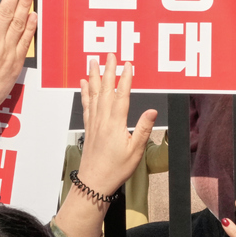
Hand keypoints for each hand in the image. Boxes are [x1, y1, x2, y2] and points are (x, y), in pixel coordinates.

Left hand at [77, 54, 156, 196]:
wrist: (94, 182)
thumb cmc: (116, 169)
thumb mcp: (136, 151)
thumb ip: (144, 129)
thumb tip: (151, 111)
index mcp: (116, 123)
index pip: (121, 95)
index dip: (125, 78)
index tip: (128, 64)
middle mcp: (103, 119)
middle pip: (105, 90)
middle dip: (108, 70)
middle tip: (109, 54)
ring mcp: (94, 123)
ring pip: (94, 94)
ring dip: (94, 76)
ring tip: (92, 62)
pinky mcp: (89, 128)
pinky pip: (86, 105)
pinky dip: (85, 92)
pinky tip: (84, 84)